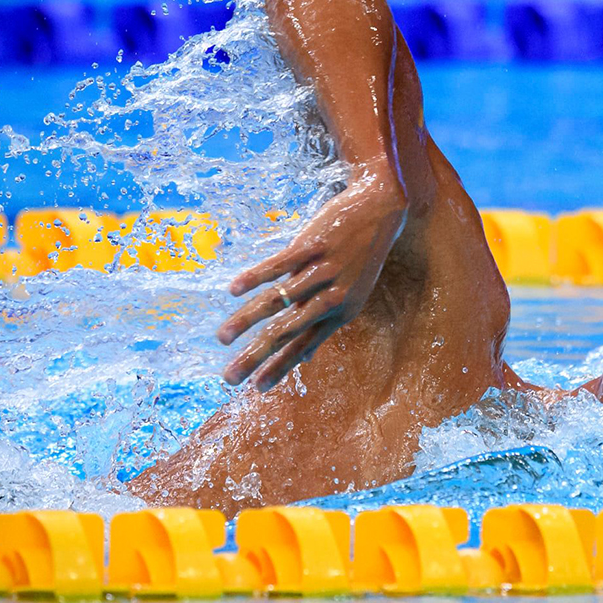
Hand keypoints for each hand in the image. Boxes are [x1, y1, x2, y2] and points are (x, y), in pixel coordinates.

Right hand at [217, 175, 407, 389]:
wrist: (380, 213)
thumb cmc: (359, 260)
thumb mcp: (352, 297)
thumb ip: (324, 326)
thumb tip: (307, 359)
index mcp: (339, 314)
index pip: (303, 347)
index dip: (279, 368)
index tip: (255, 389)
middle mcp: (332, 297)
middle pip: (287, 332)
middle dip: (256, 356)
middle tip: (229, 377)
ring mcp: (322, 271)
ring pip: (278, 301)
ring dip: (246, 320)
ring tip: (222, 338)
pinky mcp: (313, 245)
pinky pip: (279, 265)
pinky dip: (255, 277)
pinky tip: (233, 290)